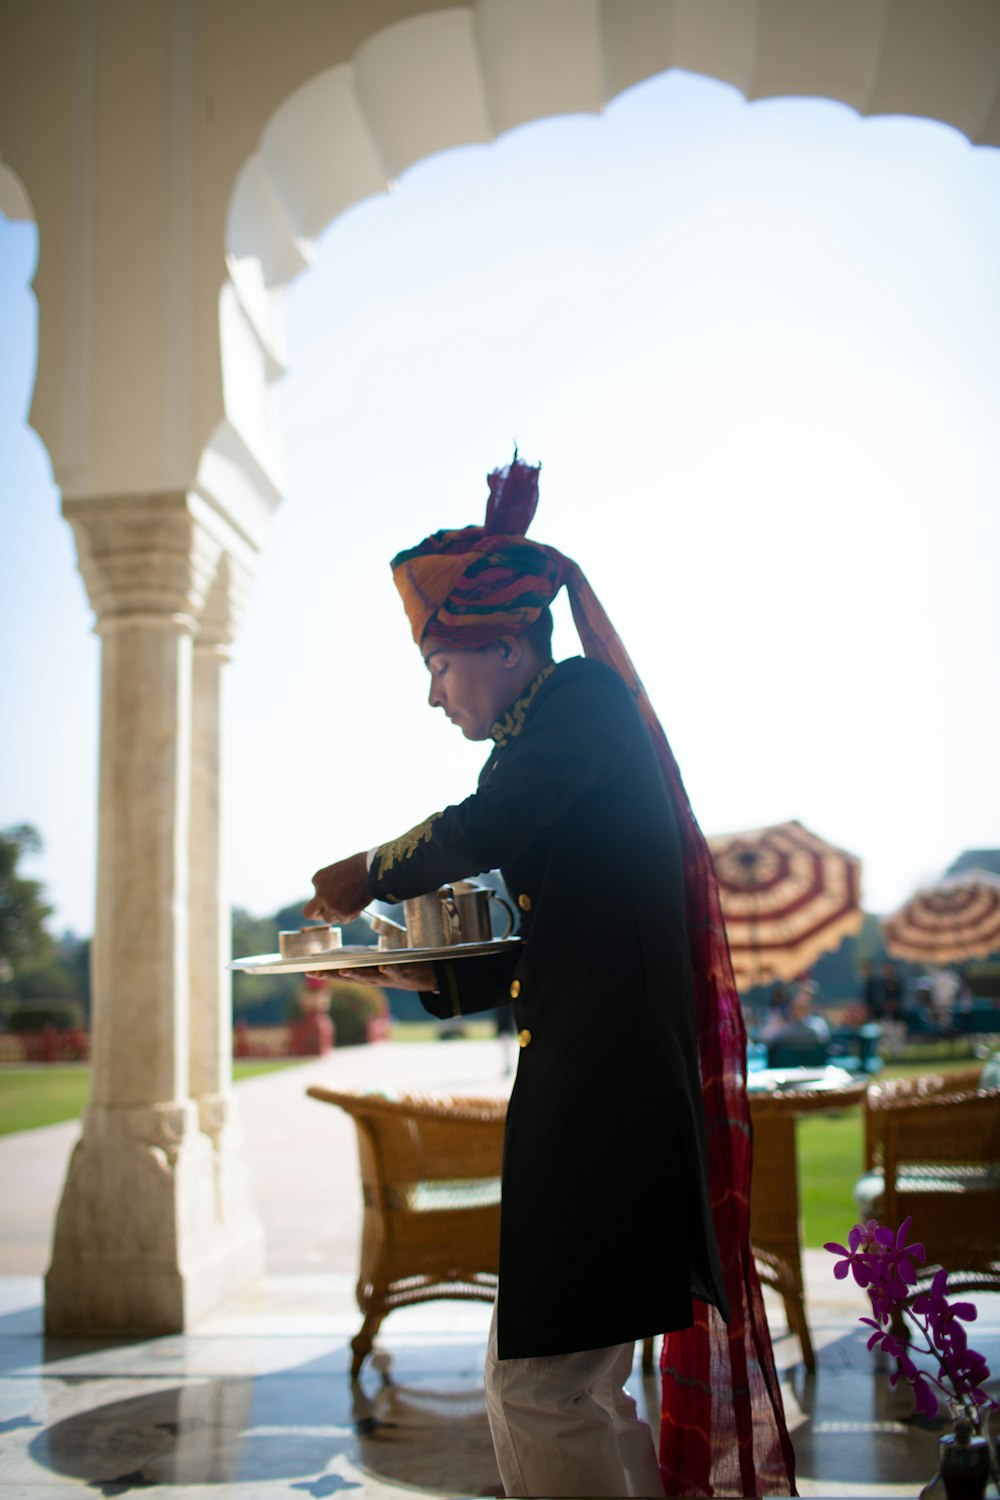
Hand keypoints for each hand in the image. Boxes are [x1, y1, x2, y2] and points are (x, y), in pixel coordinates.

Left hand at [303, 852, 368, 922]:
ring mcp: (331, 904)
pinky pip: (344, 920)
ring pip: (329, 918)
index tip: (336, 896)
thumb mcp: (336, 872)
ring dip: (338, 915)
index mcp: (318, 879)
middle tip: (328, 913)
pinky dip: (351, 915)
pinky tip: (358, 905)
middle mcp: (320, 893)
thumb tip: (330, 900)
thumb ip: (329, 886)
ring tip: (351, 905)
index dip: (325, 898)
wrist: (372, 869)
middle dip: (317, 915)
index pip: (316, 895)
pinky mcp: (343, 913)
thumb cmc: (358, 867)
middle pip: (308, 913)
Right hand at [309, 963, 433, 991]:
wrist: (424, 977)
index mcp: (365, 973)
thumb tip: (339, 953)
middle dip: (332, 975)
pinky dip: (388, 971)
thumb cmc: (395, 966)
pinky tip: (382, 968)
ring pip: (369, 977)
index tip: (308, 970)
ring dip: (356, 975)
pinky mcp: (403, 973)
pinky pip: (395, 972)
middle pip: (350, 977)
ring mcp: (387, 977)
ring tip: (343, 972)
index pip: (341, 973)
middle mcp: (373, 978)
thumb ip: (359, 958)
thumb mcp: (375, 962)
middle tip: (316, 973)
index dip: (325, 972)